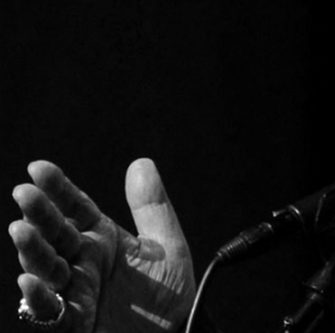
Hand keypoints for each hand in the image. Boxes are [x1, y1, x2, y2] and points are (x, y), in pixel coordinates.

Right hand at [9, 159, 195, 331]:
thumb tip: (141, 163)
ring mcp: (74, 292)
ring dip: (32, 251)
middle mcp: (82, 262)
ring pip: (45, 269)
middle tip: (24, 193)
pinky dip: (38, 298)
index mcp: (101, 239)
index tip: (39, 168)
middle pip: (55, 234)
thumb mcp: (166, 248)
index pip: (76, 208)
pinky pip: (50, 312)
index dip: (58, 189)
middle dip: (39, 214)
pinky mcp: (72, 323)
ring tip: (21, 230)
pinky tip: (30, 281)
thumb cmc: (167, 296)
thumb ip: (152, 208)